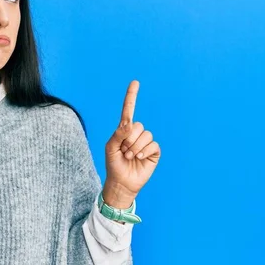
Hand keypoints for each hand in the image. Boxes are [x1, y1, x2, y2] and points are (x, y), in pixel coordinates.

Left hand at [104, 80, 160, 206]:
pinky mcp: (153, 151)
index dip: (131, 96)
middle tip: (124, 152)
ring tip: (130, 157)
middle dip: (128, 140)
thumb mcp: (111, 148)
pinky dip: (143, 152)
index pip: (128, 110)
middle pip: (137, 126)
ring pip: (145, 135)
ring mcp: (146, 142)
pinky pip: (153, 145)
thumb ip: (118, 134)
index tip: (135, 82)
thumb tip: (129, 123)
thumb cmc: (114, 164)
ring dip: (135, 148)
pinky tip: (138, 159)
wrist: (122, 182)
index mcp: (123, 130)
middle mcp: (136, 133)